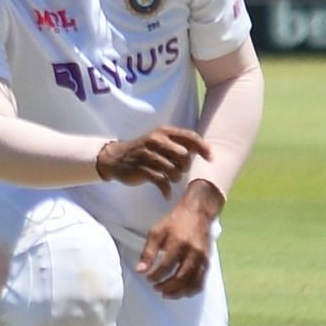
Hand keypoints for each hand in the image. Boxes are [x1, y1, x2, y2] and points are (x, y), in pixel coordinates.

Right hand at [94, 124, 211, 198]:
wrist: (115, 158)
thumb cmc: (144, 151)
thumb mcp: (160, 142)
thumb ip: (180, 144)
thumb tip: (205, 151)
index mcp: (164, 132)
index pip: (190, 137)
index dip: (203, 148)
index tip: (210, 159)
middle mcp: (156, 140)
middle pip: (185, 156)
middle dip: (185, 167)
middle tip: (178, 170)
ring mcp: (148, 154)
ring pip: (174, 171)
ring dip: (175, 179)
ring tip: (169, 179)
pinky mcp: (141, 169)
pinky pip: (161, 181)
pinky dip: (166, 190)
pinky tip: (166, 193)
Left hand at [134, 180, 222, 297]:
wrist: (197, 212)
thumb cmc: (174, 222)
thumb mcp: (156, 232)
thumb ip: (148, 252)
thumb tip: (140, 270)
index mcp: (179, 242)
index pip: (166, 266)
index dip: (156, 275)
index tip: (147, 278)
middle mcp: (193, 252)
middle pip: (181, 277)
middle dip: (166, 287)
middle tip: (155, 288)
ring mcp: (203, 258)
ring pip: (192, 283)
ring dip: (178, 292)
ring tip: (166, 294)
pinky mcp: (208, 262)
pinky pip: (201, 282)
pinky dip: (191, 291)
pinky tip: (181, 292)